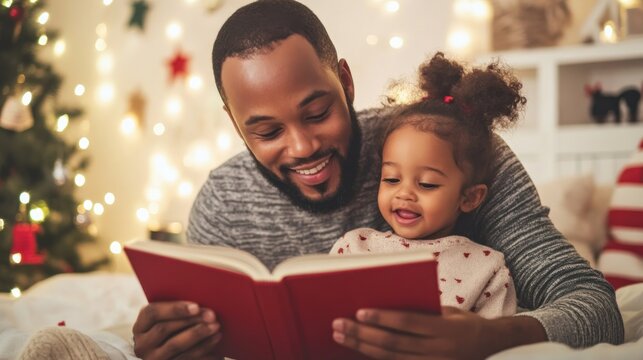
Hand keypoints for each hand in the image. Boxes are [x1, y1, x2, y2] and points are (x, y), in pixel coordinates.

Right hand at [133, 301, 222, 359]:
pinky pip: (186, 359)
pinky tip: (215, 339)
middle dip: (190, 320)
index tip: (196, 307)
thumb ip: (177, 310)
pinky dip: (203, 348)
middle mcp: (142, 344)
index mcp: (141, 326)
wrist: (176, 353)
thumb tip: (199, 300)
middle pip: (164, 329)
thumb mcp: (170, 319)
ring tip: (216, 326)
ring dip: (198, 334)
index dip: (174, 309)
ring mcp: (154, 359)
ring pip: (175, 345)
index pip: (152, 313)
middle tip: (212, 315)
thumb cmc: (176, 328)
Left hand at [332, 306, 545, 359]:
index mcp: (445, 330)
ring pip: (390, 359)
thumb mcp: (449, 312)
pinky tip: (358, 352)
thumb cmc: (466, 324)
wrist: (495, 348)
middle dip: (362, 334)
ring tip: (340, 336)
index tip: (359, 311)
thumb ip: (421, 311)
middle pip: (393, 344)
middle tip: (338, 324)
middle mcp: (439, 351)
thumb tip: (385, 304)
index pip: (407, 323)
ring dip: (362, 348)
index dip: (382, 318)